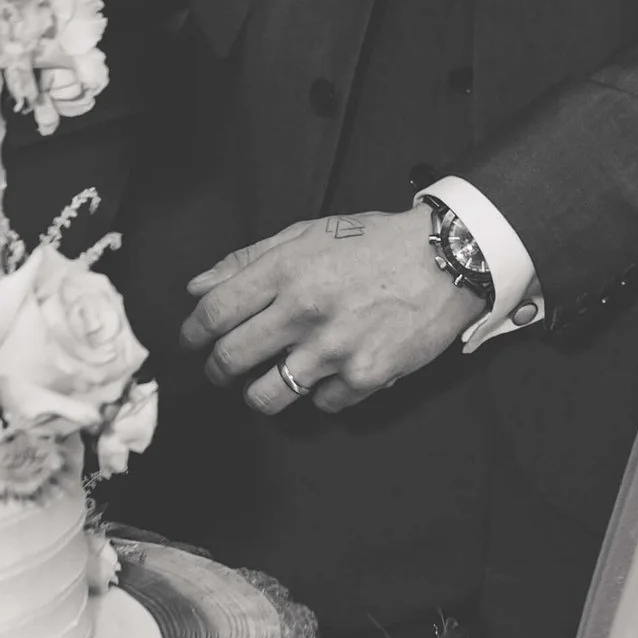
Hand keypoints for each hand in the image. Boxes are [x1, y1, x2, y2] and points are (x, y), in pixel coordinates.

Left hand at [183, 211, 478, 414]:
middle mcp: (304, 310)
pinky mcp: (366, 376)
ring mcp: (335, 348)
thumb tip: (197, 288)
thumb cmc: (375, 244)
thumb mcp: (309, 234)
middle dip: (217, 369)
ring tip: (267, 382)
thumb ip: (248, 260)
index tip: (192, 341)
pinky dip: (321, 393)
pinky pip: (321, 404)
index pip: (215, 311)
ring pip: (265, 396)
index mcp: (287, 269)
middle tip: (222, 369)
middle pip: (230, 359)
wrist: (446, 259)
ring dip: (259, 393)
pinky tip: (330, 374)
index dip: (193, 333)